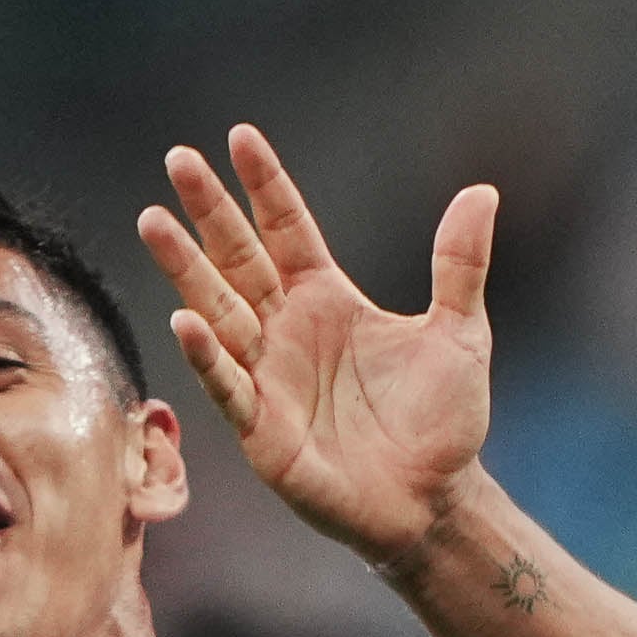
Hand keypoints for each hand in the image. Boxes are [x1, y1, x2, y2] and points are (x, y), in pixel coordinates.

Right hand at [139, 126, 489, 578]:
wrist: (436, 499)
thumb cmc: (442, 421)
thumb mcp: (460, 333)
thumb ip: (460, 264)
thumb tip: (482, 191)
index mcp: (326, 299)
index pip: (286, 229)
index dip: (265, 186)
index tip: (239, 137)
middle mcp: (286, 330)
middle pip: (239, 258)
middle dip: (209, 212)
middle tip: (178, 158)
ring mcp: (268, 376)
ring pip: (218, 311)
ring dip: (187, 270)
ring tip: (154, 220)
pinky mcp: (262, 428)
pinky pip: (228, 385)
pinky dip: (208, 356)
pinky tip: (186, 321)